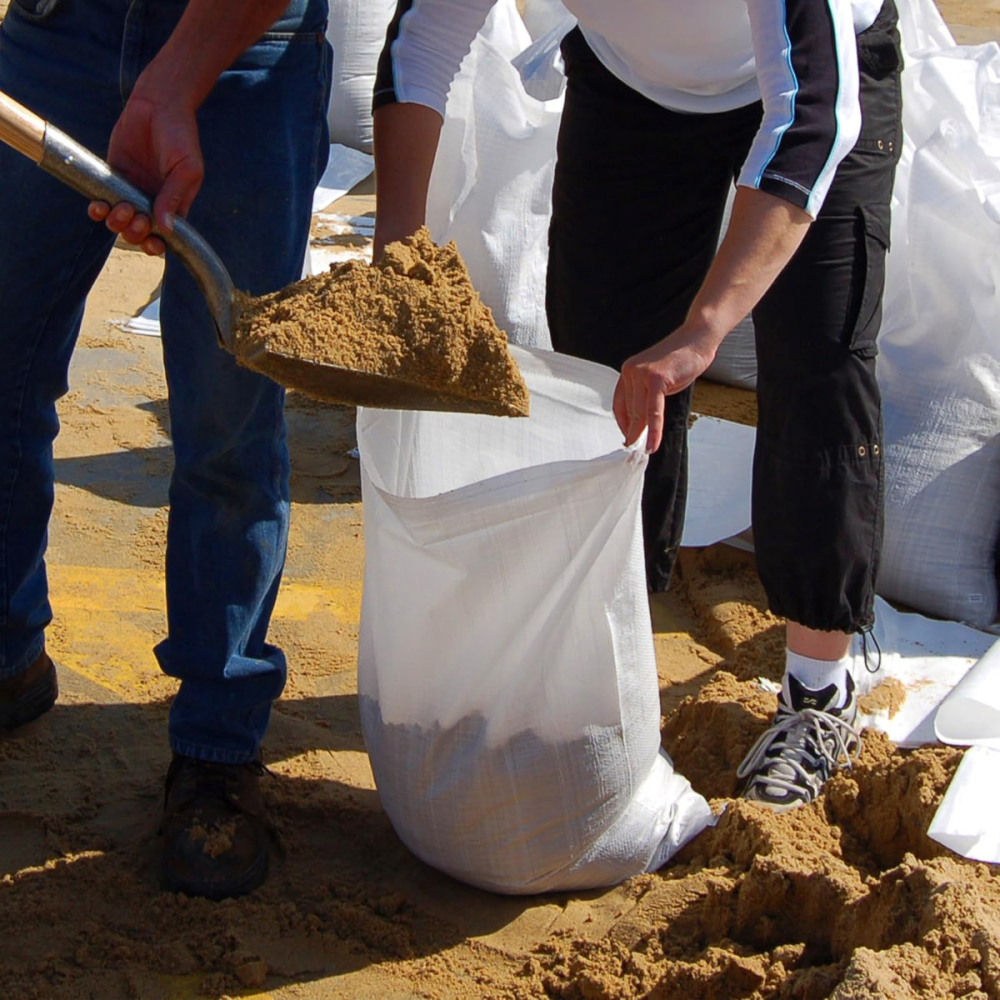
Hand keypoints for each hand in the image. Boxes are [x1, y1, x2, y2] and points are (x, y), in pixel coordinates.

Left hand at [88, 92, 203, 255]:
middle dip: (135, 232)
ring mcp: (132, 190)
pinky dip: (98, 209)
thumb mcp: (187, 168)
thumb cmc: (180, 136)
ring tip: (119, 208)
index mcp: (174, 204)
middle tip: (135, 216)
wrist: (158, 103)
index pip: (165, 236)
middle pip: (139, 232)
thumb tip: (166, 227)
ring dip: (117, 222)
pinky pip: (102, 200)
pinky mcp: (113, 176)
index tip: (152, 242)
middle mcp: (152, 201)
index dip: (156, 245)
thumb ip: (175, 196)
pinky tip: (98, 206)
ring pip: (119, 221)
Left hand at [613, 327, 718, 452]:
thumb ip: (646, 397)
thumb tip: (638, 424)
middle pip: (630, 410)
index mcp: (628, 371)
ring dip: (642, 434)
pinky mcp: (655, 379)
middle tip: (638, 447)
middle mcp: (630, 371)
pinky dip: (653, 430)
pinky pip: (652, 412)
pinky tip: (652, 445)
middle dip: (635, 430)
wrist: (697, 339)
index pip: (620, 404)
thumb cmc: (680, 361)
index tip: (627, 438)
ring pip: (639, 413)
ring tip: (646, 449)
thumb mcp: (658, 381)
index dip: (623, 424)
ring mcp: (642, 374)